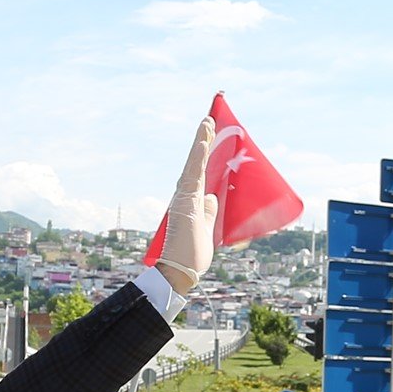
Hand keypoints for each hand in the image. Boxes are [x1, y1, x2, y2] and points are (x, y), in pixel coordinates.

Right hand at [153, 119, 218, 290]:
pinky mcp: (185, 202)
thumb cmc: (191, 255)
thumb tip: (212, 196)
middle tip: (209, 120)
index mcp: (191, 201)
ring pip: (194, 164)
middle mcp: (185, 196)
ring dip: (201, 142)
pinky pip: (193, 175)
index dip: (204, 154)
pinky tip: (203, 141)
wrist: (180, 271)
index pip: (200, 172)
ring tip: (207, 122)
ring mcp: (184, 198)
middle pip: (196, 163)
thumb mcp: (207, 228)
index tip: (209, 135)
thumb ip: (208, 211)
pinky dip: (198, 157)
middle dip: (202, 141)